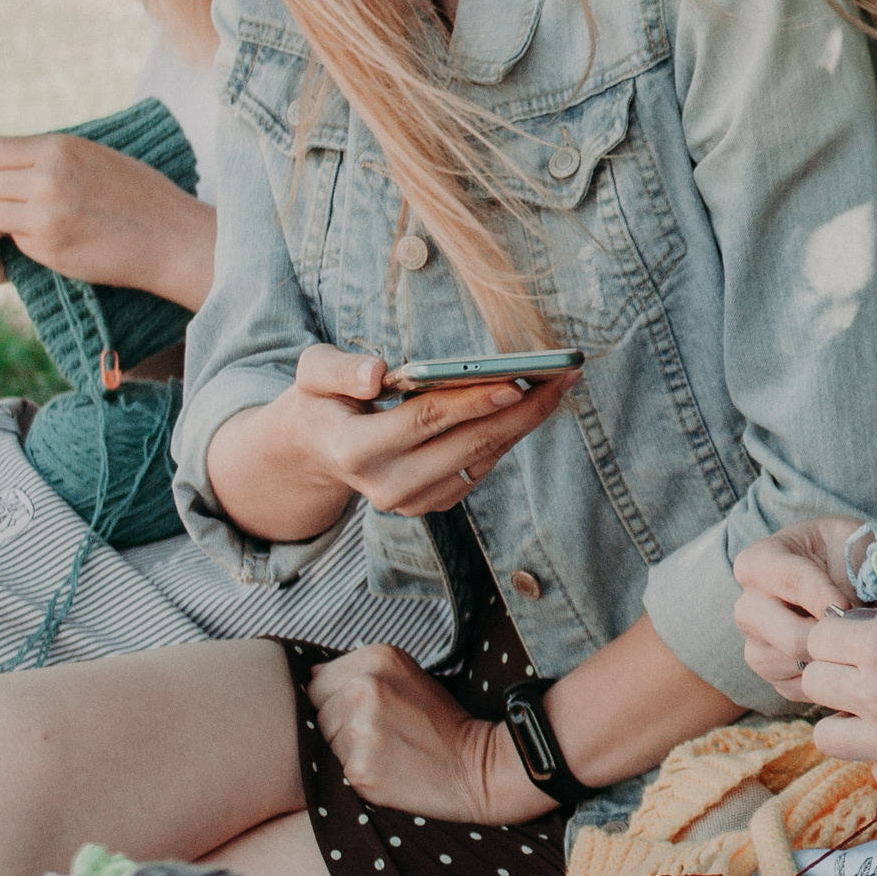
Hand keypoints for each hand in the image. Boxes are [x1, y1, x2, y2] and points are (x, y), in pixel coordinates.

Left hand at [0, 133, 216, 308]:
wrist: (172, 238)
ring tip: (45, 217)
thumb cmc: (138, 193)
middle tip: (28, 198)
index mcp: (60, 149)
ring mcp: (45, 216)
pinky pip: (15, 240)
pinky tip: (62, 236)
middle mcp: (48, 179)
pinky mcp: (48, 249)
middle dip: (0, 191)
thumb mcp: (94, 155)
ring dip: (10, 216)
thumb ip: (46, 155)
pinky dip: (29, 239)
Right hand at [215, 346, 578, 541]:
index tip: (518, 380)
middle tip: (564, 374)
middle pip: (467, 443)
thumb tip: (377, 374)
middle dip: (522, 409)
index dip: (473, 401)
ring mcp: (411, 502)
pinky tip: (533, 405)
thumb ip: (338, 370)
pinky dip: (508, 436)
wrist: (317, 451)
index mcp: (354, 450)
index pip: (425, 420)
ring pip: (482, 457)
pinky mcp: (431, 504)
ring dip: (525, 422)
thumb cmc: (322, 400)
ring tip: (560, 383)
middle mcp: (386, 485)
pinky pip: (481, 467)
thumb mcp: (312, 374)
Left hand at [306, 644, 552, 824]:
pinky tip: (388, 766)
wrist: (475, 766)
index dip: (338, 698)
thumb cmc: (440, 722)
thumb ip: (359, 671)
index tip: (369, 709)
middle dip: (340, 722)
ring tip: (387, 748)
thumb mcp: (408, 676)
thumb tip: (309, 675)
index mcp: (378, 657)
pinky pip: (338, 767)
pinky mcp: (359, 766)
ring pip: (325, 739)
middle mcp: (365, 686)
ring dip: (347, 747)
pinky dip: (358, 770)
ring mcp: (360, 728)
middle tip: (383, 731)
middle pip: (318, 710)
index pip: (318, 679)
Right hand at [732, 516, 867, 704]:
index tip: (850, 604)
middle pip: (787, 635)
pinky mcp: (771, 672)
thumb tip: (867, 608)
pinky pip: (796, 686)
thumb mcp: (855, 545)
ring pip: (792, 665)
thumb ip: (860, 565)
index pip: (788, 581)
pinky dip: (827, 677)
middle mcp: (748, 605)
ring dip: (830, 658)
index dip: (823, 595)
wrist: (845, 578)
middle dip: (830, 638)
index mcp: (759, 562)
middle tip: (860, 633)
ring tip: (857, 642)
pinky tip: (846, 658)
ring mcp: (756, 642)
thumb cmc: (850, 555)